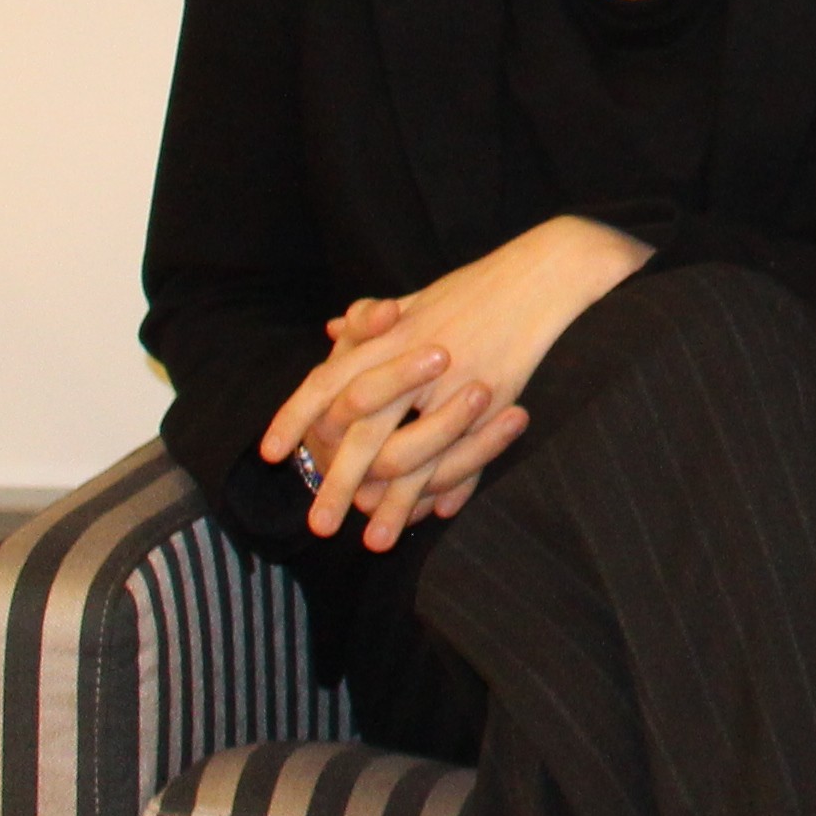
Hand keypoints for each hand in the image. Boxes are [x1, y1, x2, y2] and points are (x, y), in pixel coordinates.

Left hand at [257, 216, 650, 549]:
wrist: (543, 272)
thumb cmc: (480, 284)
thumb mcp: (418, 297)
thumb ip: (373, 319)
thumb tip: (333, 329)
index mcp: (388, 336)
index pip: (324, 383)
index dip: (294, 418)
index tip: (272, 454)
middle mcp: (412, 364)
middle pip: (360, 435)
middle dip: (336, 484)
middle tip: (318, 527)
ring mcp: (453, 385)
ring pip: (410, 458)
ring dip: (391, 505)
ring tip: (377, 542)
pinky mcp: (493, 399)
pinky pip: (462, 456)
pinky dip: (446, 489)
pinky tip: (434, 514)